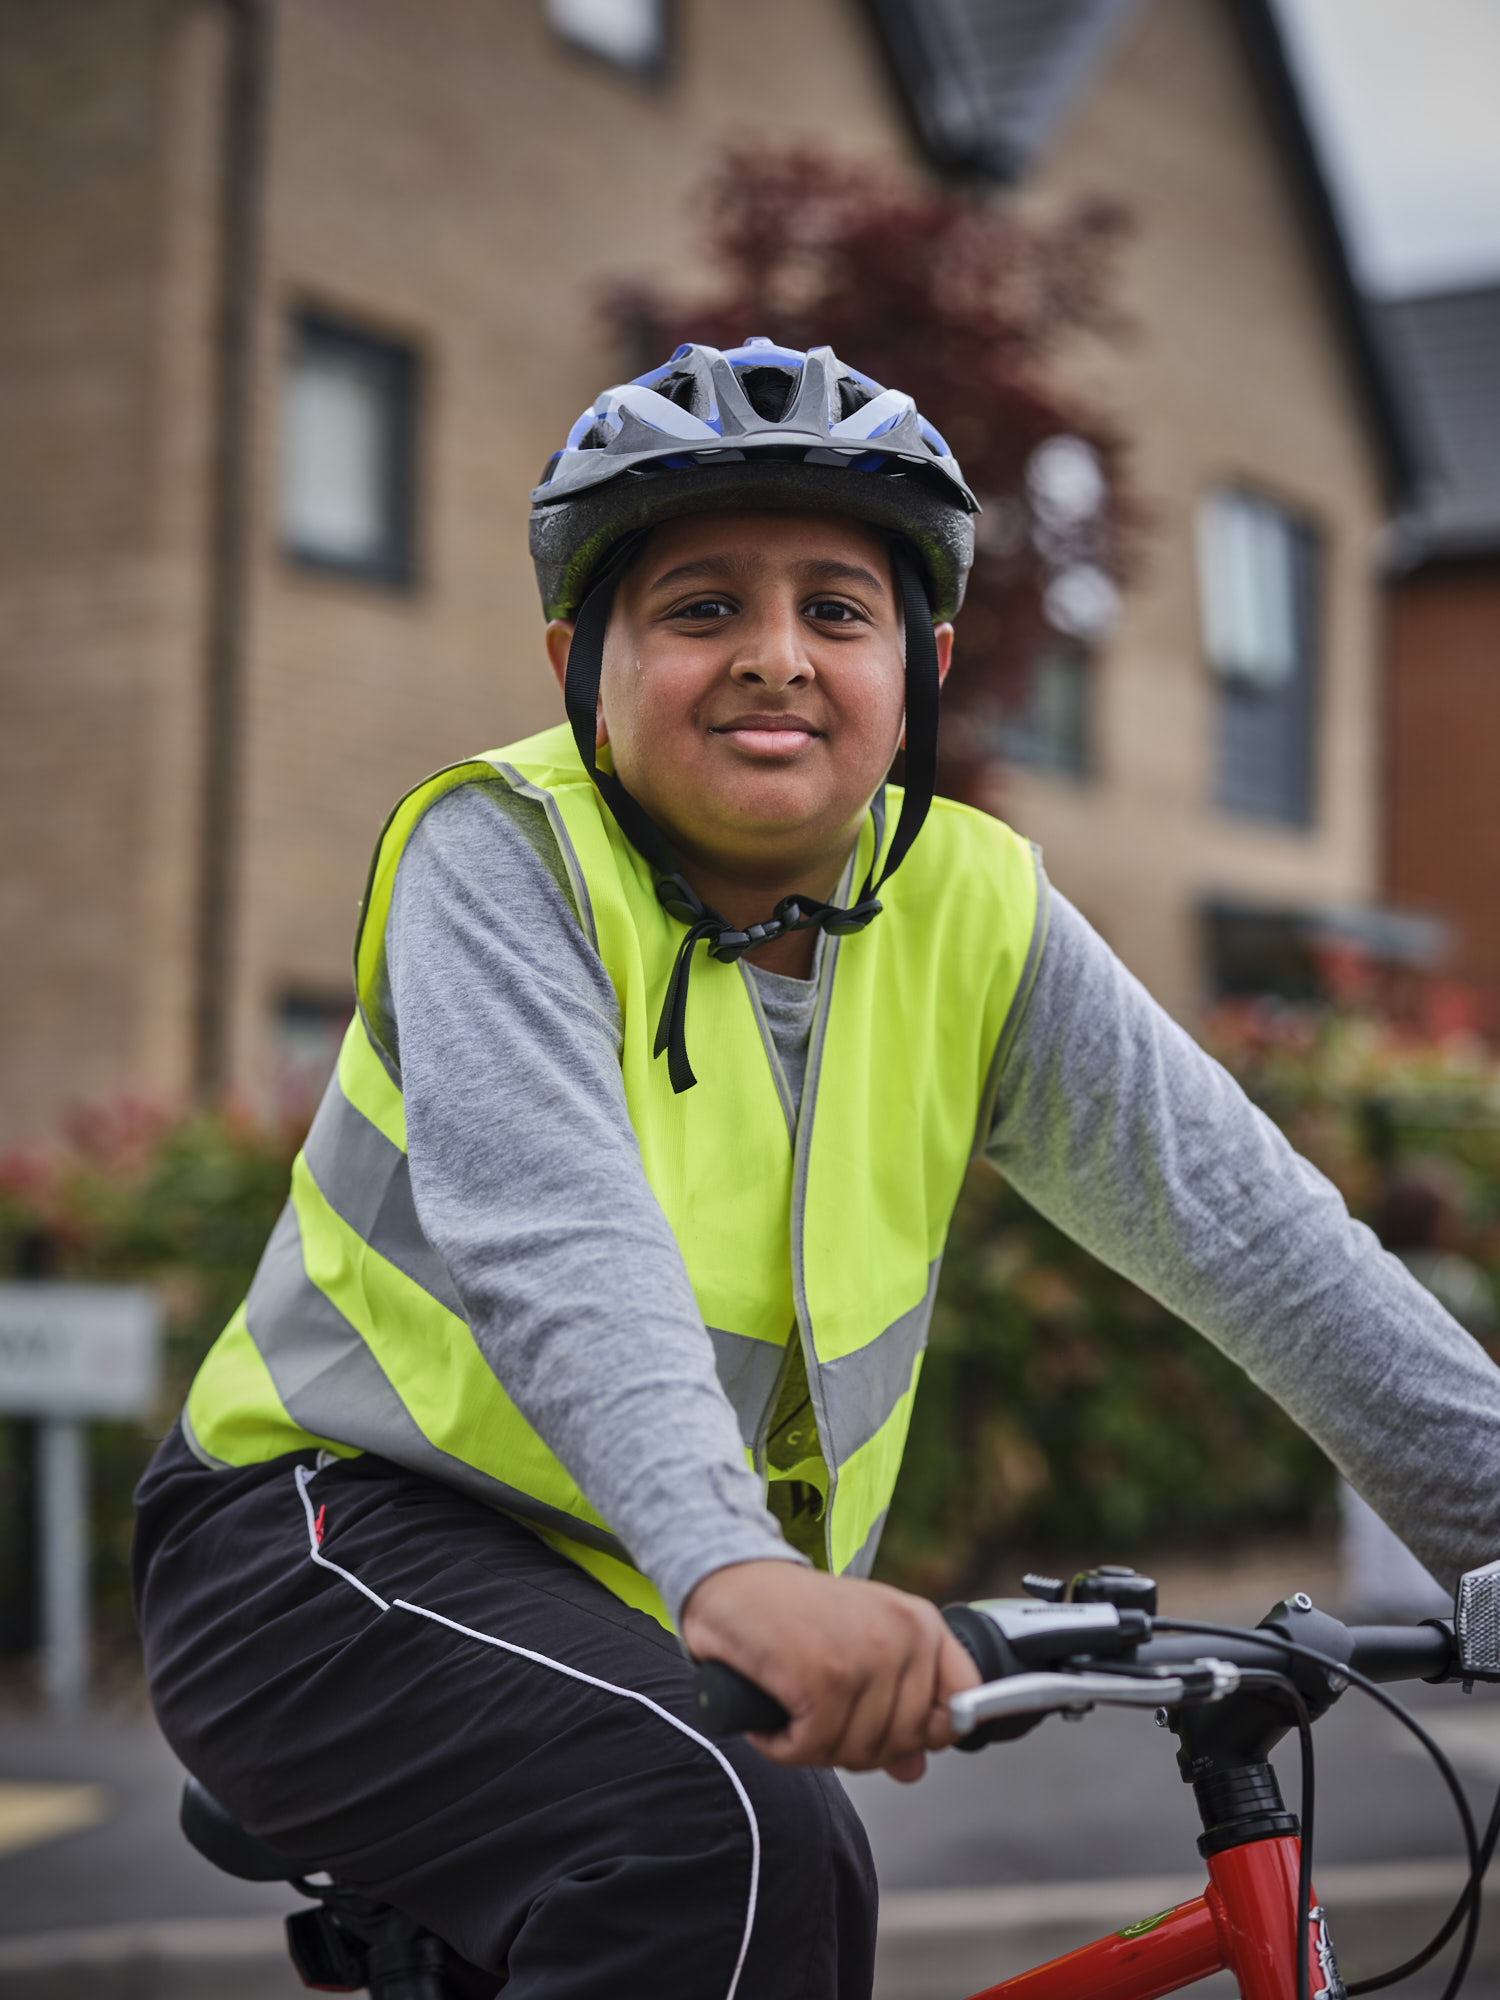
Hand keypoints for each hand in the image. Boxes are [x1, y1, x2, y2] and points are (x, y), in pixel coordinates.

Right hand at [680, 1559, 979, 1781]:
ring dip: (813, 1746)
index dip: (928, 1732)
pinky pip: (811, 1750)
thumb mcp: (858, 1648)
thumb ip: (896, 1707)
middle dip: (854, 1745)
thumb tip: (914, 1770)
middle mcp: (903, 1636)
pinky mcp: (823, 1678)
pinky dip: (781, 1745)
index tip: (891, 1731)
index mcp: (920, 1623)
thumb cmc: (792, 1612)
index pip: (964, 1702)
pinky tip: (771, 1714)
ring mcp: (865, 1658)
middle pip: (903, 1743)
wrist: (730, 1575)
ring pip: (857, 1753)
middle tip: (817, 1713)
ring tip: (792, 1705)